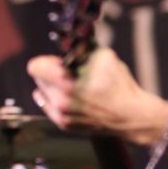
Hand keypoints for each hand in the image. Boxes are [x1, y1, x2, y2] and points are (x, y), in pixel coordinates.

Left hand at [27, 47, 166, 142]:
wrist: (131, 116)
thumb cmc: (120, 86)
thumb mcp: (105, 58)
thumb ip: (83, 49)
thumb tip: (72, 43)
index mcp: (67, 82)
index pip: (35, 67)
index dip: (48, 60)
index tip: (59, 61)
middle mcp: (60, 100)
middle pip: (38, 79)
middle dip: (51, 73)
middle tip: (69, 73)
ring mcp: (62, 115)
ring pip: (42, 93)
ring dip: (52, 87)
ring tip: (72, 86)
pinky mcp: (65, 125)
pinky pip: (49, 107)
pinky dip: (55, 100)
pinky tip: (70, 97)